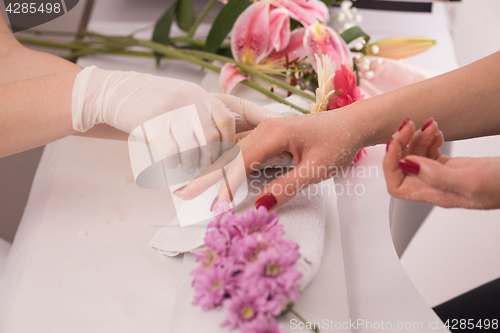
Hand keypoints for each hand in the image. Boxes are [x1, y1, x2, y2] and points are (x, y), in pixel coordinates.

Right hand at [71, 66, 274, 170]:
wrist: (114, 93)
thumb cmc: (155, 104)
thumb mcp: (185, 100)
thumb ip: (207, 116)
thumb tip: (230, 143)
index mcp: (200, 94)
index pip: (228, 119)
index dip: (233, 143)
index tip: (235, 162)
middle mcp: (189, 99)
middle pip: (214, 138)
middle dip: (215, 163)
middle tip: (214, 181)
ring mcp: (170, 109)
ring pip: (195, 148)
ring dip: (194, 167)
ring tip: (190, 176)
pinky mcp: (150, 122)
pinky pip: (171, 153)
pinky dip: (174, 168)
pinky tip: (173, 173)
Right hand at [176, 106, 365, 209]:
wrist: (352, 123)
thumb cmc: (338, 143)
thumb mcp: (317, 169)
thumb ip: (287, 187)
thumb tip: (259, 205)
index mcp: (274, 133)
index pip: (241, 163)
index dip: (226, 186)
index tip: (214, 206)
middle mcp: (264, 129)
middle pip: (229, 156)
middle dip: (206, 176)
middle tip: (182, 193)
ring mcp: (265, 130)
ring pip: (232, 152)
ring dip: (213, 169)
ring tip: (191, 183)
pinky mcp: (268, 135)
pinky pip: (242, 150)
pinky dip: (226, 163)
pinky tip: (215, 171)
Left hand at [383, 117, 499, 208]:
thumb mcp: (471, 180)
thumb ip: (436, 175)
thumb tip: (405, 165)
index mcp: (435, 194)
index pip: (396, 184)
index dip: (391, 162)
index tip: (396, 140)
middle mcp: (435, 187)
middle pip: (403, 167)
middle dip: (401, 143)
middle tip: (409, 124)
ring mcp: (443, 176)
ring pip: (415, 156)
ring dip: (416, 137)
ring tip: (428, 124)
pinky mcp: (452, 166)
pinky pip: (430, 152)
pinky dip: (428, 138)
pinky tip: (437, 130)